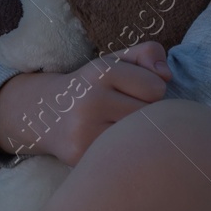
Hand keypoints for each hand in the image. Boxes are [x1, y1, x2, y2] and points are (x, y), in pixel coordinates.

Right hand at [0, 41, 171, 165]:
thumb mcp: (116, 61)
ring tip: (119, 127)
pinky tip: (108, 145)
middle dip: (144, 113)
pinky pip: (120, 156)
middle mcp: (90, 100)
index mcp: (100, 72)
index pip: (156, 88)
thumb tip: (166, 75)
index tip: (136, 92)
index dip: (151, 91)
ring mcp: (83, 131)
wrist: (43, 113)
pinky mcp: (79, 156)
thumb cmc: (92, 86)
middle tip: (126, 111)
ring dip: (135, 134)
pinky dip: (120, 152)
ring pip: (136, 137)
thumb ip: (147, 54)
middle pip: (148, 115)